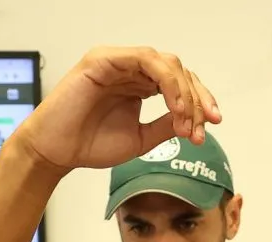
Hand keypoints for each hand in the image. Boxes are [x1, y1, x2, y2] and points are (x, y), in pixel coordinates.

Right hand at [12, 46, 220, 175]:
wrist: (57, 152)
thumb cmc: (90, 144)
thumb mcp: (142, 138)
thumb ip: (167, 125)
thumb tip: (195, 121)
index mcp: (139, 84)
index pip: (180, 84)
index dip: (200, 101)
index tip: (213, 124)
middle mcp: (130, 70)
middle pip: (179, 71)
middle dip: (198, 99)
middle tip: (205, 126)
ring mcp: (118, 62)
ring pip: (167, 64)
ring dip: (184, 93)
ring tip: (187, 122)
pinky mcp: (104, 59)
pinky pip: (146, 60)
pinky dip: (167, 82)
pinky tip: (174, 106)